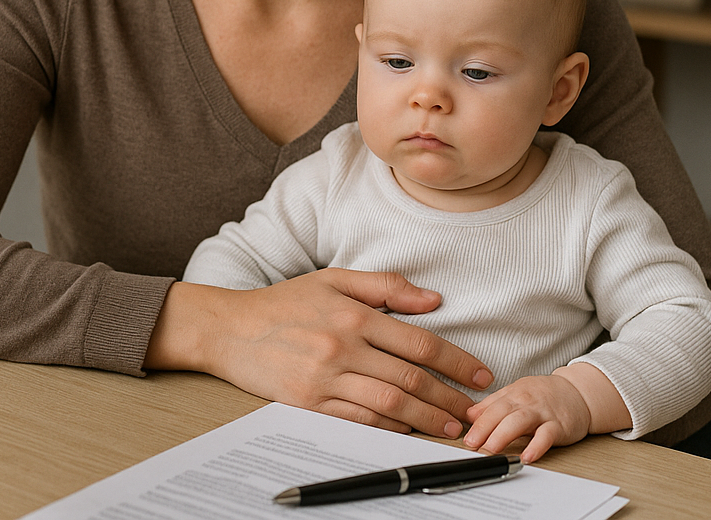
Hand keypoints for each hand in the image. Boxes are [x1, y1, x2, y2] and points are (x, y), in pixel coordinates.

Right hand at [147, 269, 492, 436]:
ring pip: (389, 403)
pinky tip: (408, 429)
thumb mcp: (333, 280)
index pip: (418, 342)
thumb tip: (433, 299)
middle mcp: (342, 347)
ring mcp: (325, 377)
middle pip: (409, 378)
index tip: (480, 375)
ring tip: (451, 427)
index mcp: (353, 315)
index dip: (456, 361)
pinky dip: (388, 426)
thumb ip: (385, 286)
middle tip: (475, 412)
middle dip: (449, 398)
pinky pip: (358, 419)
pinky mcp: (308, 402)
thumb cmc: (283, 303)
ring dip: (426, 418)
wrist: (230, 328)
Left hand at [462, 374, 592, 461]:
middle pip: (501, 412)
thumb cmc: (545, 395)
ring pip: (519, 421)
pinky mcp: (559, 425)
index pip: (490, 408)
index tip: (464, 437)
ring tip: (490, 449)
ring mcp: (542, 413)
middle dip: (484, 428)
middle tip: (471, 444)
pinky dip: (536, 446)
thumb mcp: (516, 393)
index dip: (476, 422)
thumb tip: (469, 415)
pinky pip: (547, 436)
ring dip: (503, 435)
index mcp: (513, 394)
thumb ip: (493, 405)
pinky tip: (527, 456)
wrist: (579, 392)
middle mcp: (525, 401)